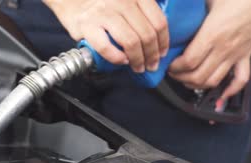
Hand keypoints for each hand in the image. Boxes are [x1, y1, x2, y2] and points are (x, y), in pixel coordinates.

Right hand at [43, 0, 168, 72]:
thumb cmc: (98, 2)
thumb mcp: (125, 0)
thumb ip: (140, 12)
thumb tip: (156, 37)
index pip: (158, 21)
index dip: (163, 41)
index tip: (162, 52)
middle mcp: (122, 1)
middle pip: (147, 34)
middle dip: (152, 55)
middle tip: (151, 65)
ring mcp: (104, 13)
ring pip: (131, 42)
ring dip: (137, 59)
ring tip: (138, 67)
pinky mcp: (87, 25)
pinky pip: (106, 47)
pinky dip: (116, 58)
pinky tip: (121, 61)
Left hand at [169, 0, 250, 99]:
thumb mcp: (209, 0)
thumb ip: (191, 11)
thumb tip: (177, 14)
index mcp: (212, 34)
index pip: (189, 62)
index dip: (175, 67)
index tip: (169, 64)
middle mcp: (224, 48)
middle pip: (198, 76)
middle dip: (181, 78)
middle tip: (173, 74)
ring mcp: (236, 54)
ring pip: (214, 81)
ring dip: (197, 85)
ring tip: (187, 81)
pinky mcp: (246, 55)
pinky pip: (240, 79)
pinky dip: (230, 90)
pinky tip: (222, 95)